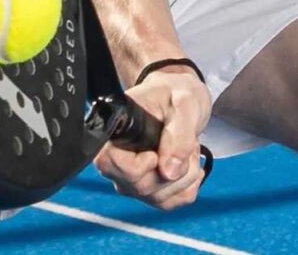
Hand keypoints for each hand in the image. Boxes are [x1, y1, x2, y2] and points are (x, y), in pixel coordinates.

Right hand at [93, 68, 211, 210]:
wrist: (180, 98)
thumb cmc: (176, 93)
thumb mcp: (185, 102)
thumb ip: (179, 134)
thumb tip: (169, 172)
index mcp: (114, 132)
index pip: (109, 165)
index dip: (140, 164)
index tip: (157, 150)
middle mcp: (116, 160)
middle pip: (140, 187)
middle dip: (174, 168)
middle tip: (184, 141)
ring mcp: (130, 179)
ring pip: (158, 199)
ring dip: (185, 175)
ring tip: (185, 147)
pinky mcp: (147, 190)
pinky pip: (171, 202)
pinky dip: (188, 185)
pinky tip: (187, 162)